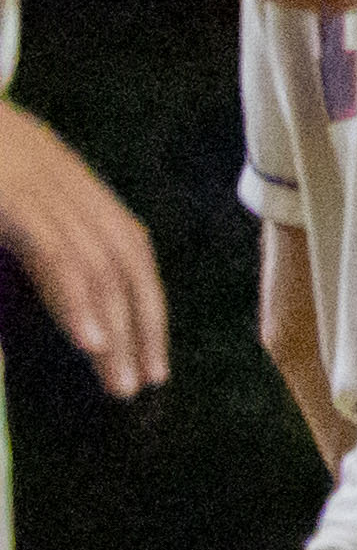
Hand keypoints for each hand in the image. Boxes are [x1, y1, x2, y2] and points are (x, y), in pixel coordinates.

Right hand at [0, 102, 168, 397]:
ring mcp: (29, 174)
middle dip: (142, 320)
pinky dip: (76, 296)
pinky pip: (52, 249)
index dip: (142, 295)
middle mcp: (53, 169)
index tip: (149, 351)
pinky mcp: (6, 191)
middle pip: (122, 251)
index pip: (122, 238)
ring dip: (116, 323)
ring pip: (95, 257)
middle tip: (146, 380)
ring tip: (123, 380)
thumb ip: (17, 233)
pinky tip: (93, 341)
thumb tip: (40, 311)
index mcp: (52, 169)